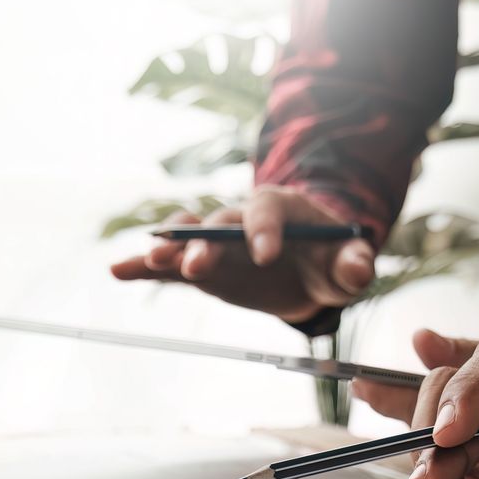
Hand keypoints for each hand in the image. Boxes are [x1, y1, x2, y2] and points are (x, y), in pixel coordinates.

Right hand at [107, 186, 375, 322]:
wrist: (310, 271)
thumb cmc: (331, 260)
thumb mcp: (350, 264)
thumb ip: (355, 264)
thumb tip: (359, 269)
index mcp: (279, 207)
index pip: (267, 210)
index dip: (264, 230)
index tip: (265, 256)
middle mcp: (240, 219)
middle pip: (219, 225)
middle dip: (206, 242)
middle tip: (195, 264)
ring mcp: (218, 245)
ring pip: (190, 239)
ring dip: (171, 248)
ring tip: (153, 259)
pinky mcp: (205, 270)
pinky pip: (172, 269)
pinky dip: (146, 268)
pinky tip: (118, 271)